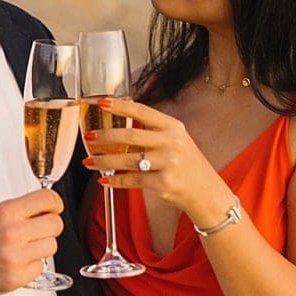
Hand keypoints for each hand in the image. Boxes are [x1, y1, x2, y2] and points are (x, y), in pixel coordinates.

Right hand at [0, 188, 64, 295]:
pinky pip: (40, 266)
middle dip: (50, 225)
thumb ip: (16, 208)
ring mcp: (16, 257)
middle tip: (40, 228)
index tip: (53, 207)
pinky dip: (32, 264)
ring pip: (52, 246)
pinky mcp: (18, 277)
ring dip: (42, 245)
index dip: (54, 203)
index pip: (47, 200)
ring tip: (26, 246)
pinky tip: (18, 260)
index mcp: (4, 213)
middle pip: (55, 224)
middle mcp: (12, 234)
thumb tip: (40, 206)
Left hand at [83, 97, 236, 228]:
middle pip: (130, 135)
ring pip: (127, 160)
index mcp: (173, 127)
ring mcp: (168, 163)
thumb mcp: (176, 140)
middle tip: (89, 137)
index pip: (142, 111)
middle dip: (105, 136)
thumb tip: (120, 119)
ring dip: (103, 162)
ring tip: (89, 161)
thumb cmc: (187, 164)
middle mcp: (171, 143)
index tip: (100, 102)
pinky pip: (132, 180)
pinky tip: (104, 181)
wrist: (207, 192)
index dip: (119, 106)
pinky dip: (115, 181)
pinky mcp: (164, 183)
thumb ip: (153, 130)